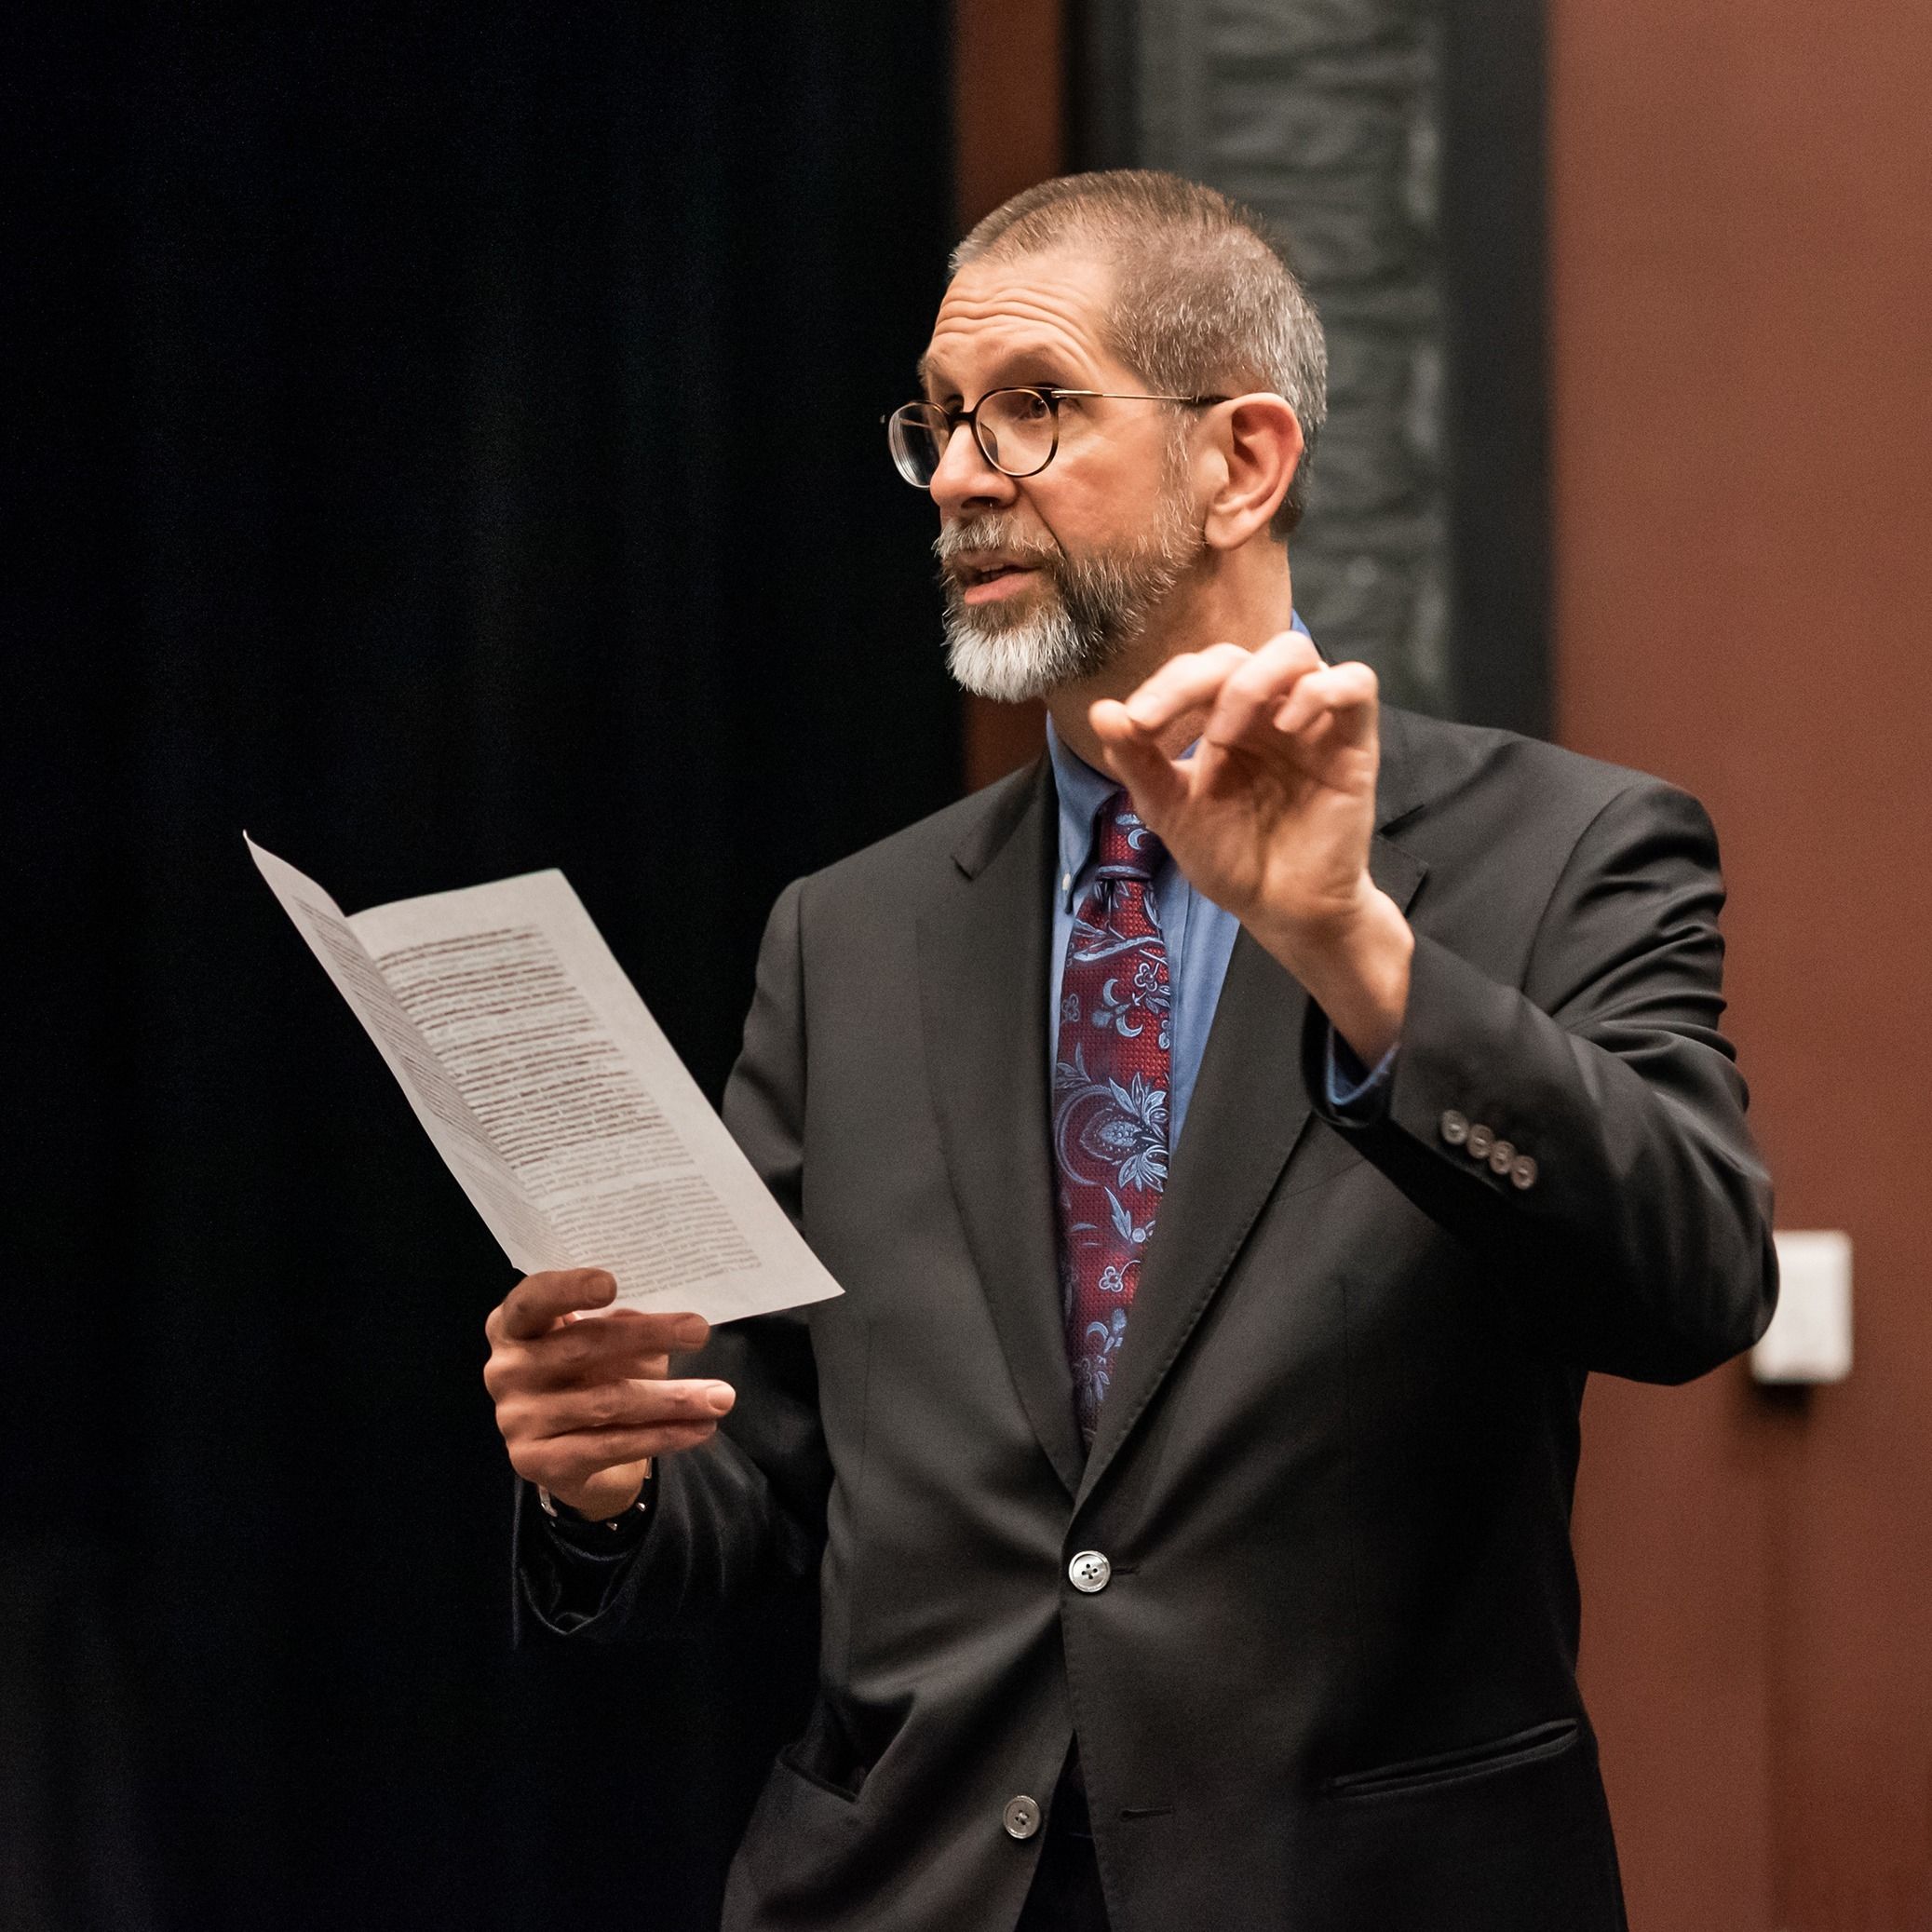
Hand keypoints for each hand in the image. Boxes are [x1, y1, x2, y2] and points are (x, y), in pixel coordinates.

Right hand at [483, 1269, 734, 1520]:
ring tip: (720, 1396)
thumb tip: (677, 1325)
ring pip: (607, 1402)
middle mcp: (505, 1369)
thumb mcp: (600, 1339)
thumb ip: (622, 1325)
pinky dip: (662, 1436)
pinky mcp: (536, 1461)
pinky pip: (611, 1445)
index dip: (568, 1290)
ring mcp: (515, 1418)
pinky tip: (699, 1429)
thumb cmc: (587, 1371)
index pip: (533, 1299)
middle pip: (583, 1347)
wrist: (566, 1448)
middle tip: (700, 1331)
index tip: (610, 1283)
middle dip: (649, 1336)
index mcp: (513, 1325)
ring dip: (672, 1399)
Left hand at [1090, 632, 1411, 1062]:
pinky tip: (1288, 725)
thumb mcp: (1170, 811)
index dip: (1163, 687)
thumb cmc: (1231, 859)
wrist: (1281, 909)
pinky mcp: (1354, 744)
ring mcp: (1311, 723)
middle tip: (1158, 725)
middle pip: (1236, 654)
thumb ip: (1137, 762)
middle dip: (1190, 682)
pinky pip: (1357, 684)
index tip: (1134, 723)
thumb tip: (1101, 710)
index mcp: (1223, 720)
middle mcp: (1267, 712)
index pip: (1196, 672)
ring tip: (1224, 734)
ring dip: (1251, 681)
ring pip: (1295, 653)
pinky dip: (1321, 690)